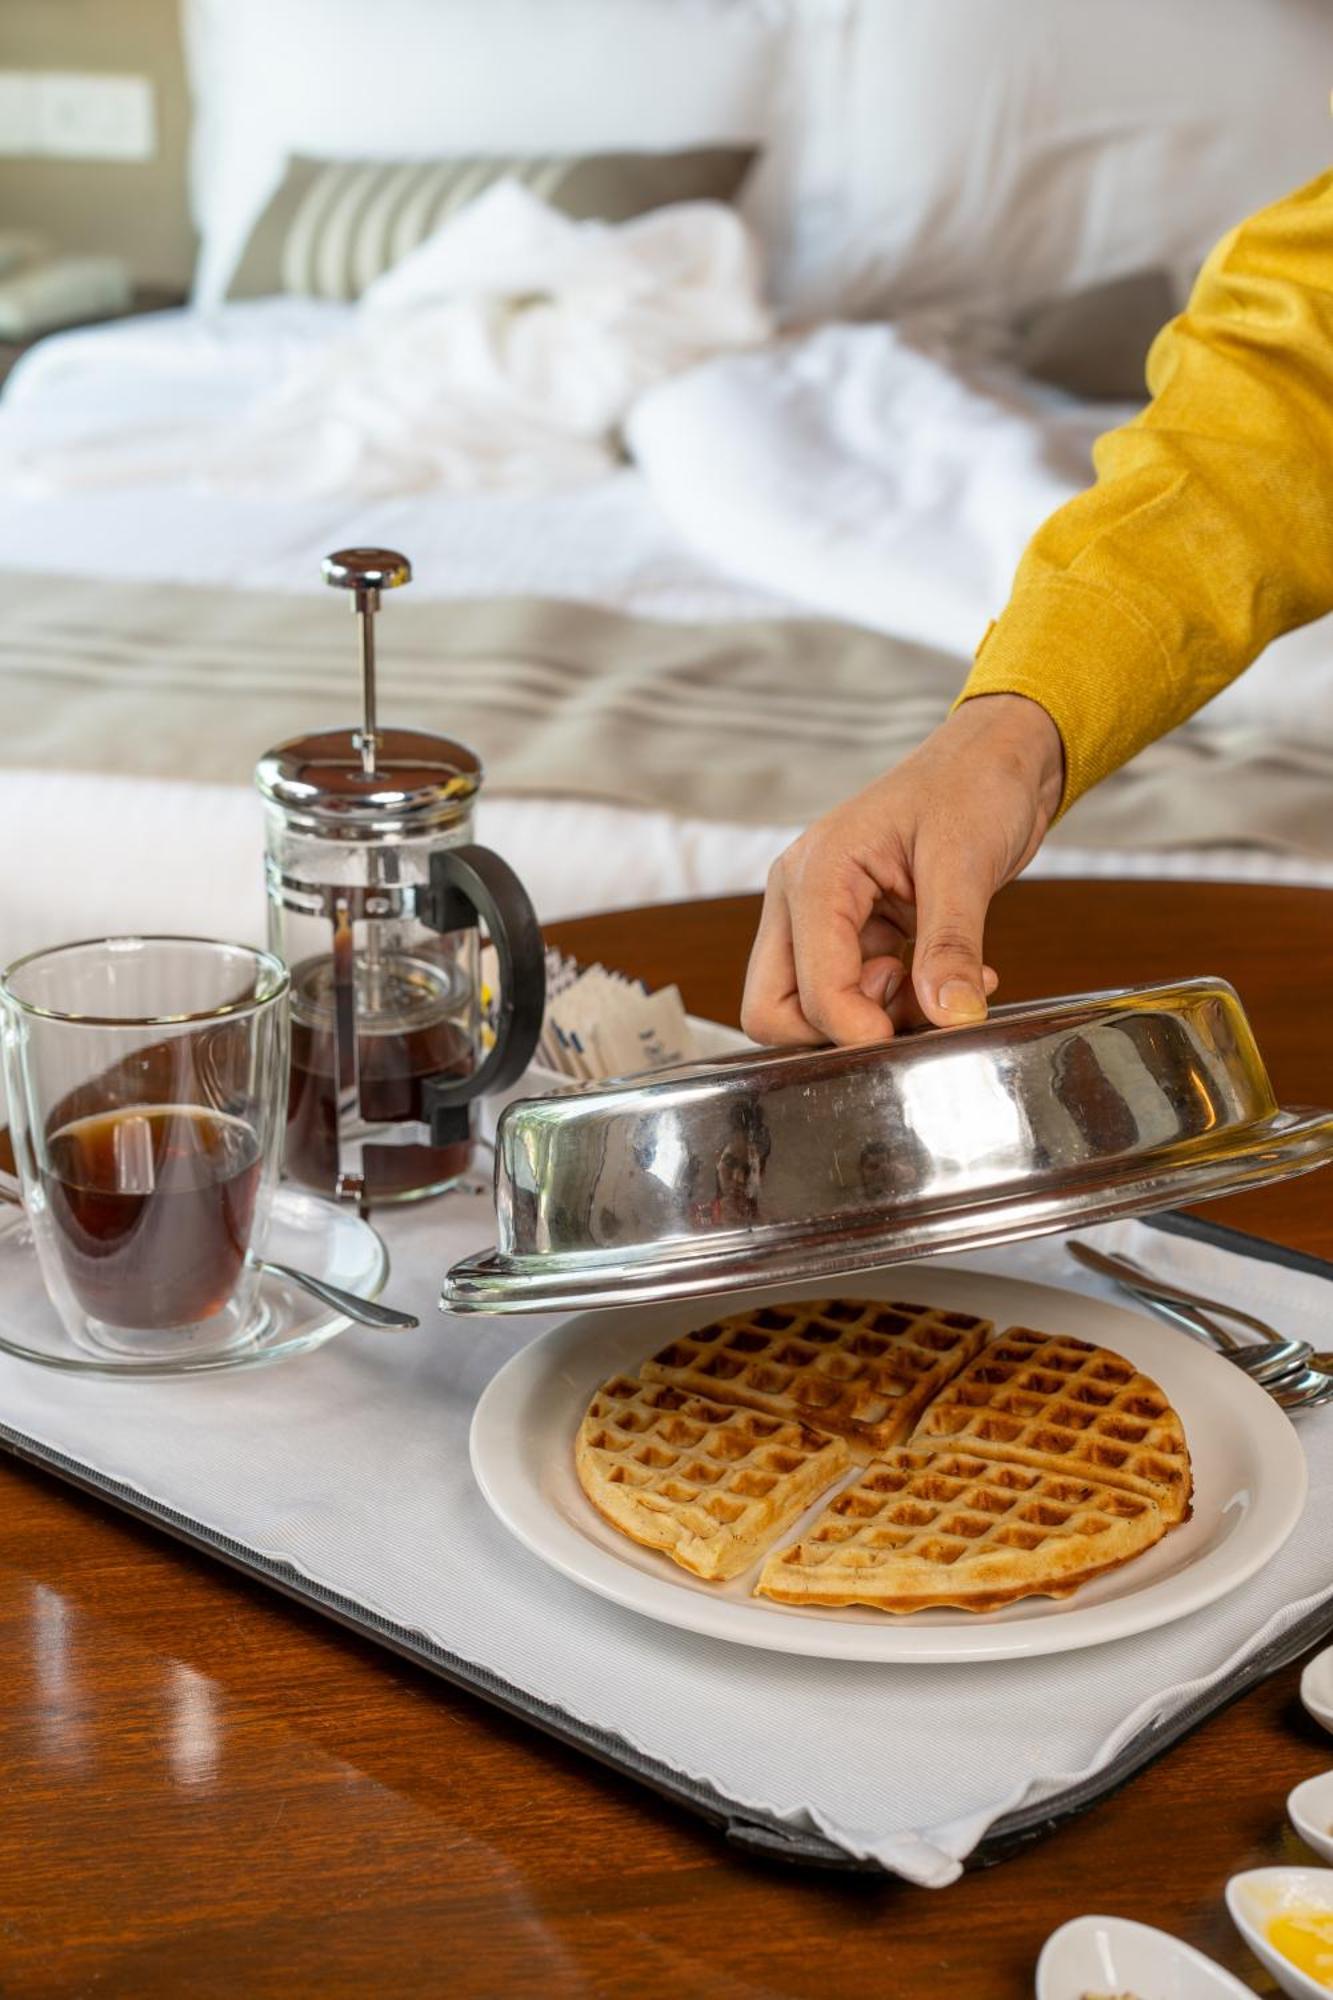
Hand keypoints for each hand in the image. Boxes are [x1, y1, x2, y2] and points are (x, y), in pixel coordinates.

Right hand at [741, 694, 1064, 1045]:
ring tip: (938, 989)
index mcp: (815, 874)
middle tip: (909, 1010)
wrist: (992, 759)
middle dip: (840, 1030)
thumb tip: (952, 1015)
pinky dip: (895, 1004)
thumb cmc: (973, 785)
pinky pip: (849, 993)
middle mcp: (800, 898)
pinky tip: (945, 980)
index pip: (808, 986)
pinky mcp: (849, 930)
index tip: (919, 1038)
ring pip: (808, 1008)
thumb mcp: (965, 863)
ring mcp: (819, 916)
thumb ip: (952, 945)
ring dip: (872, 1019)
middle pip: (773, 1008)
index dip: (857, 1028)